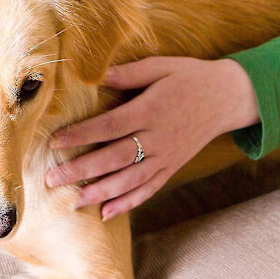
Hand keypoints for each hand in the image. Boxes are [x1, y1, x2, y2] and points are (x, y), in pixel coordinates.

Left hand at [45, 56, 258, 220]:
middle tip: (52, 179)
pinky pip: (149, 188)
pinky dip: (128, 202)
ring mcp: (166, 156)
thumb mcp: (161, 66)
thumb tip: (97, 75)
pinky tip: (107, 213)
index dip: (81, 134)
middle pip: (114, 158)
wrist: (227, 96)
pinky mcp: (173, 166)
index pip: (110, 126)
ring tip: (73, 200)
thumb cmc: (190, 76)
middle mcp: (158, 138)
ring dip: (100, 192)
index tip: (55, 142)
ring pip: (129, 180)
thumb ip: (129, 73)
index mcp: (151, 110)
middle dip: (81, 170)